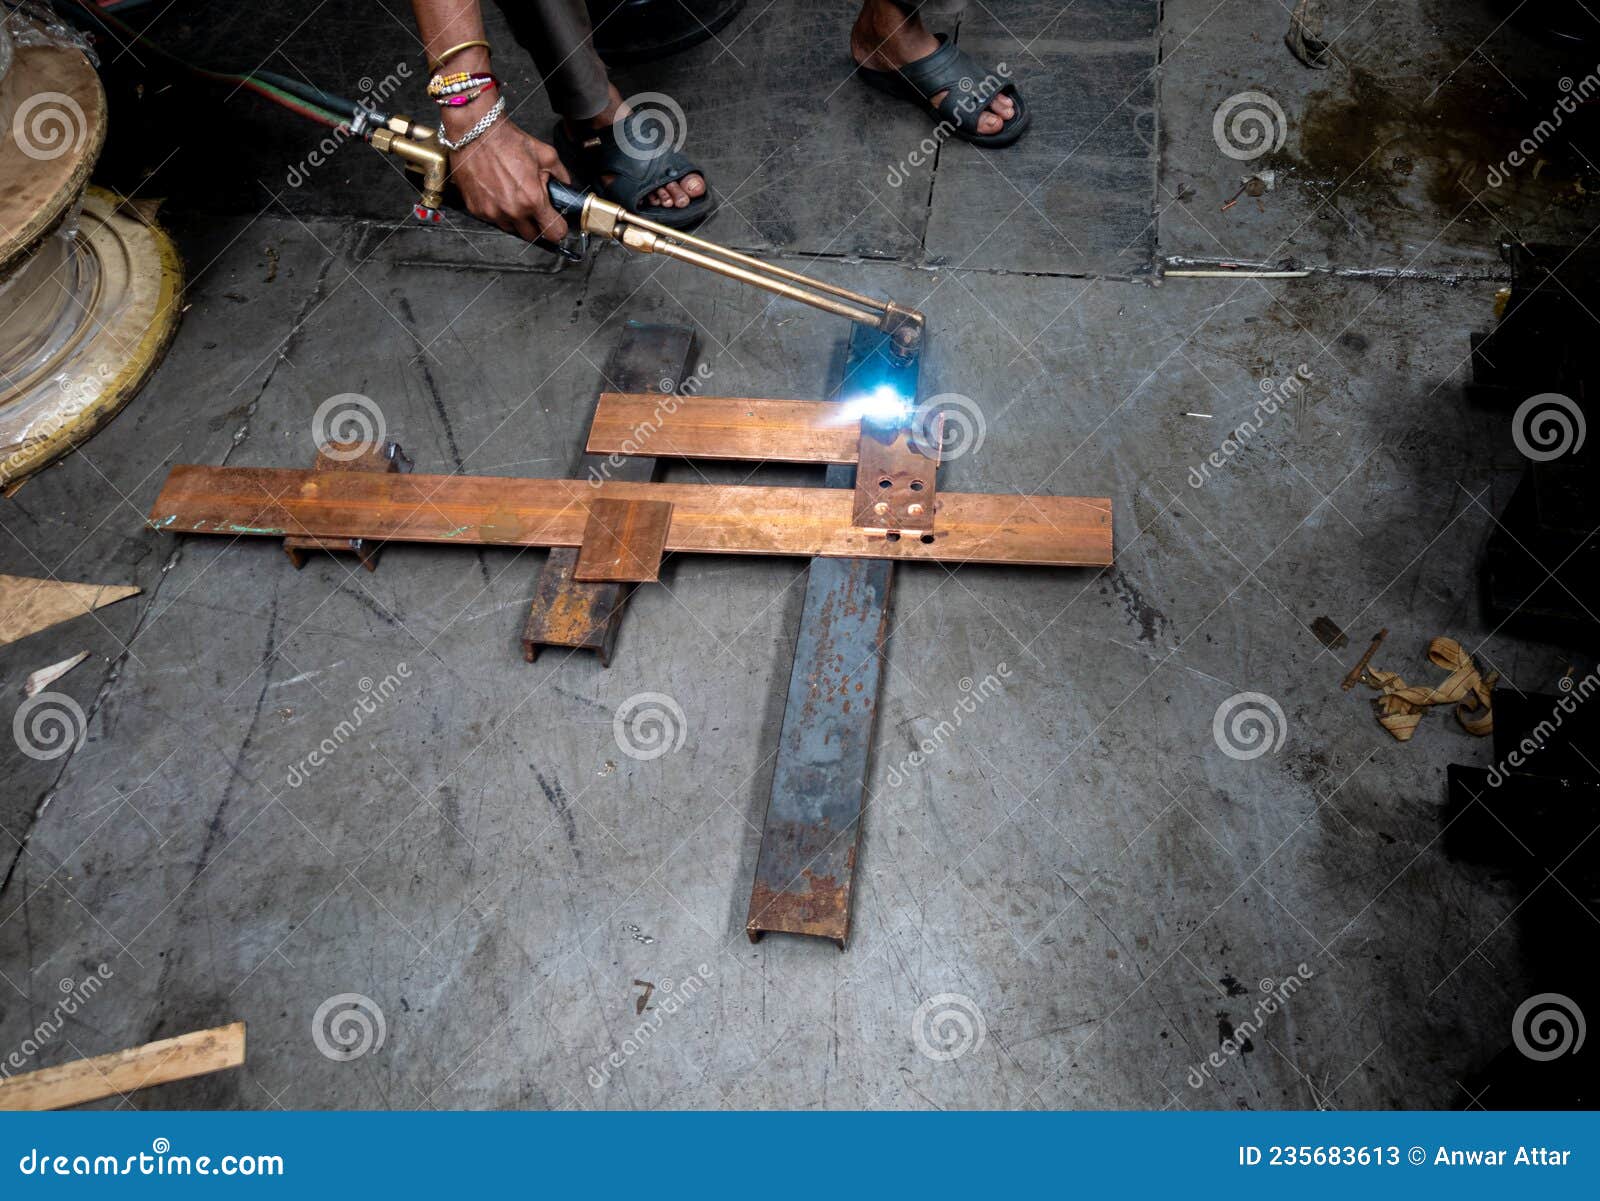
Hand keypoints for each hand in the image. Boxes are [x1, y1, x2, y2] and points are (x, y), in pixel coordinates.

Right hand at [447, 114, 573, 242]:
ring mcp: (492, 212)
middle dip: (537, 224)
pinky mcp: (476, 209)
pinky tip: (498, 193)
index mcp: (532, 199)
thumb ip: (560, 174)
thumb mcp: (545, 154)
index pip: (554, 233)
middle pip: (532, 235)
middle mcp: (512, 210)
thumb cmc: (506, 140)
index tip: (557, 222)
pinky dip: (497, 211)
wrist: (475, 132)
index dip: (558, 228)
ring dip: (516, 219)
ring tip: (514, 196)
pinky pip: (492, 219)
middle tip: (535, 208)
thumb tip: (565, 184)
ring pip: (511, 229)